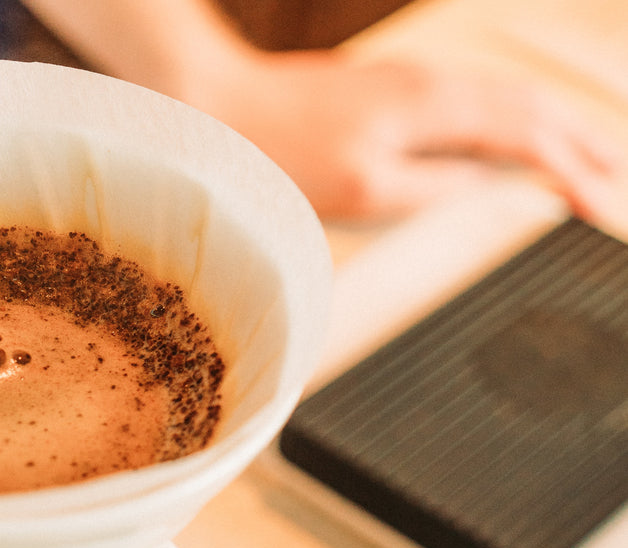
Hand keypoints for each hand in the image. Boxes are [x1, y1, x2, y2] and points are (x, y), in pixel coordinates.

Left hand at [203, 51, 622, 220]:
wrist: (217, 105)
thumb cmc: (276, 154)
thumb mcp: (361, 189)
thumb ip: (436, 186)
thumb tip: (492, 184)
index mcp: (436, 107)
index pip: (531, 138)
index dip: (576, 172)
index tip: (605, 209)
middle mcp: (433, 83)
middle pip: (533, 108)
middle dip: (584, 144)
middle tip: (617, 184)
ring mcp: (412, 81)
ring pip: (506, 98)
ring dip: (553, 127)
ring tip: (587, 159)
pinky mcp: (390, 89)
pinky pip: (473, 100)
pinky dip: (511, 121)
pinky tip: (509, 141)